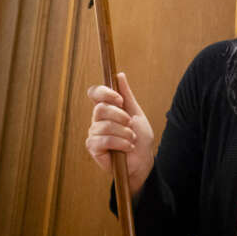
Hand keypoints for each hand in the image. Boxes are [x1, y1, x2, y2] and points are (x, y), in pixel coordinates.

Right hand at [86, 72, 155, 197]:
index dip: (104, 92)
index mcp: (107, 108)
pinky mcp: (93, 147)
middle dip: (120, 116)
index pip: (95, 93)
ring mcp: (94, 133)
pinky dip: (119, 143)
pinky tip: (127, 147)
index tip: (119, 99)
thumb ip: (127, 95)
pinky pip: (103, 140)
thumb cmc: (140, 138)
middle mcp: (97, 119)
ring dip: (124, 133)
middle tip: (130, 124)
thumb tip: (119, 74)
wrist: (143, 161)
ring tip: (132, 139)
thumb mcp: (136, 113)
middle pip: (100, 108)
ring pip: (104, 126)